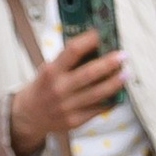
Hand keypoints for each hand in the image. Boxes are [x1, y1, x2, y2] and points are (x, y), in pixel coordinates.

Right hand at [10, 29, 125, 149]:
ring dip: (114, 83)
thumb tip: (93, 47)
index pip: (72, 51)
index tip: (101, 34)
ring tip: (125, 74)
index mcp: (52, 71)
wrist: (30, 115)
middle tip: (122, 56)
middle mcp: (60, 88)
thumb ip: (67, 60)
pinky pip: (97, 109)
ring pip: (97, 93)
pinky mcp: (75, 120)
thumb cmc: (44, 87)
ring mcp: (68, 106)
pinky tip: (117, 94)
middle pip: (89, 73)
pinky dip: (109, 101)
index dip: (89, 41)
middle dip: (109, 63)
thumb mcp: (49, 69)